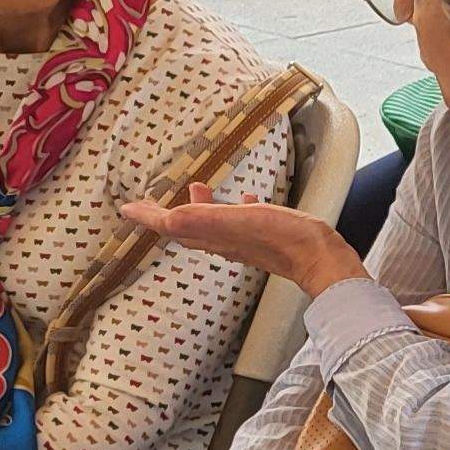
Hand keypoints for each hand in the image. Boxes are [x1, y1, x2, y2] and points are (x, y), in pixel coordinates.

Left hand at [123, 184, 366, 294]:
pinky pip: (240, 222)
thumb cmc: (285, 238)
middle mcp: (224, 241)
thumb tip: (165, 218)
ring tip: (197, 189)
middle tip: (151, 203)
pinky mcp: (266, 238)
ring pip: (211, 225)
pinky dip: (234, 210)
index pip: (172, 225)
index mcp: (215, 235)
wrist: (322, 259)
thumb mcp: (241, 220)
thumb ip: (203, 217)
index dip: (148, 217)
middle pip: (186, 228)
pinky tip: (246, 200)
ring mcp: (245, 241)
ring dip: (198, 209)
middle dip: (166, 215)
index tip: (127, 209)